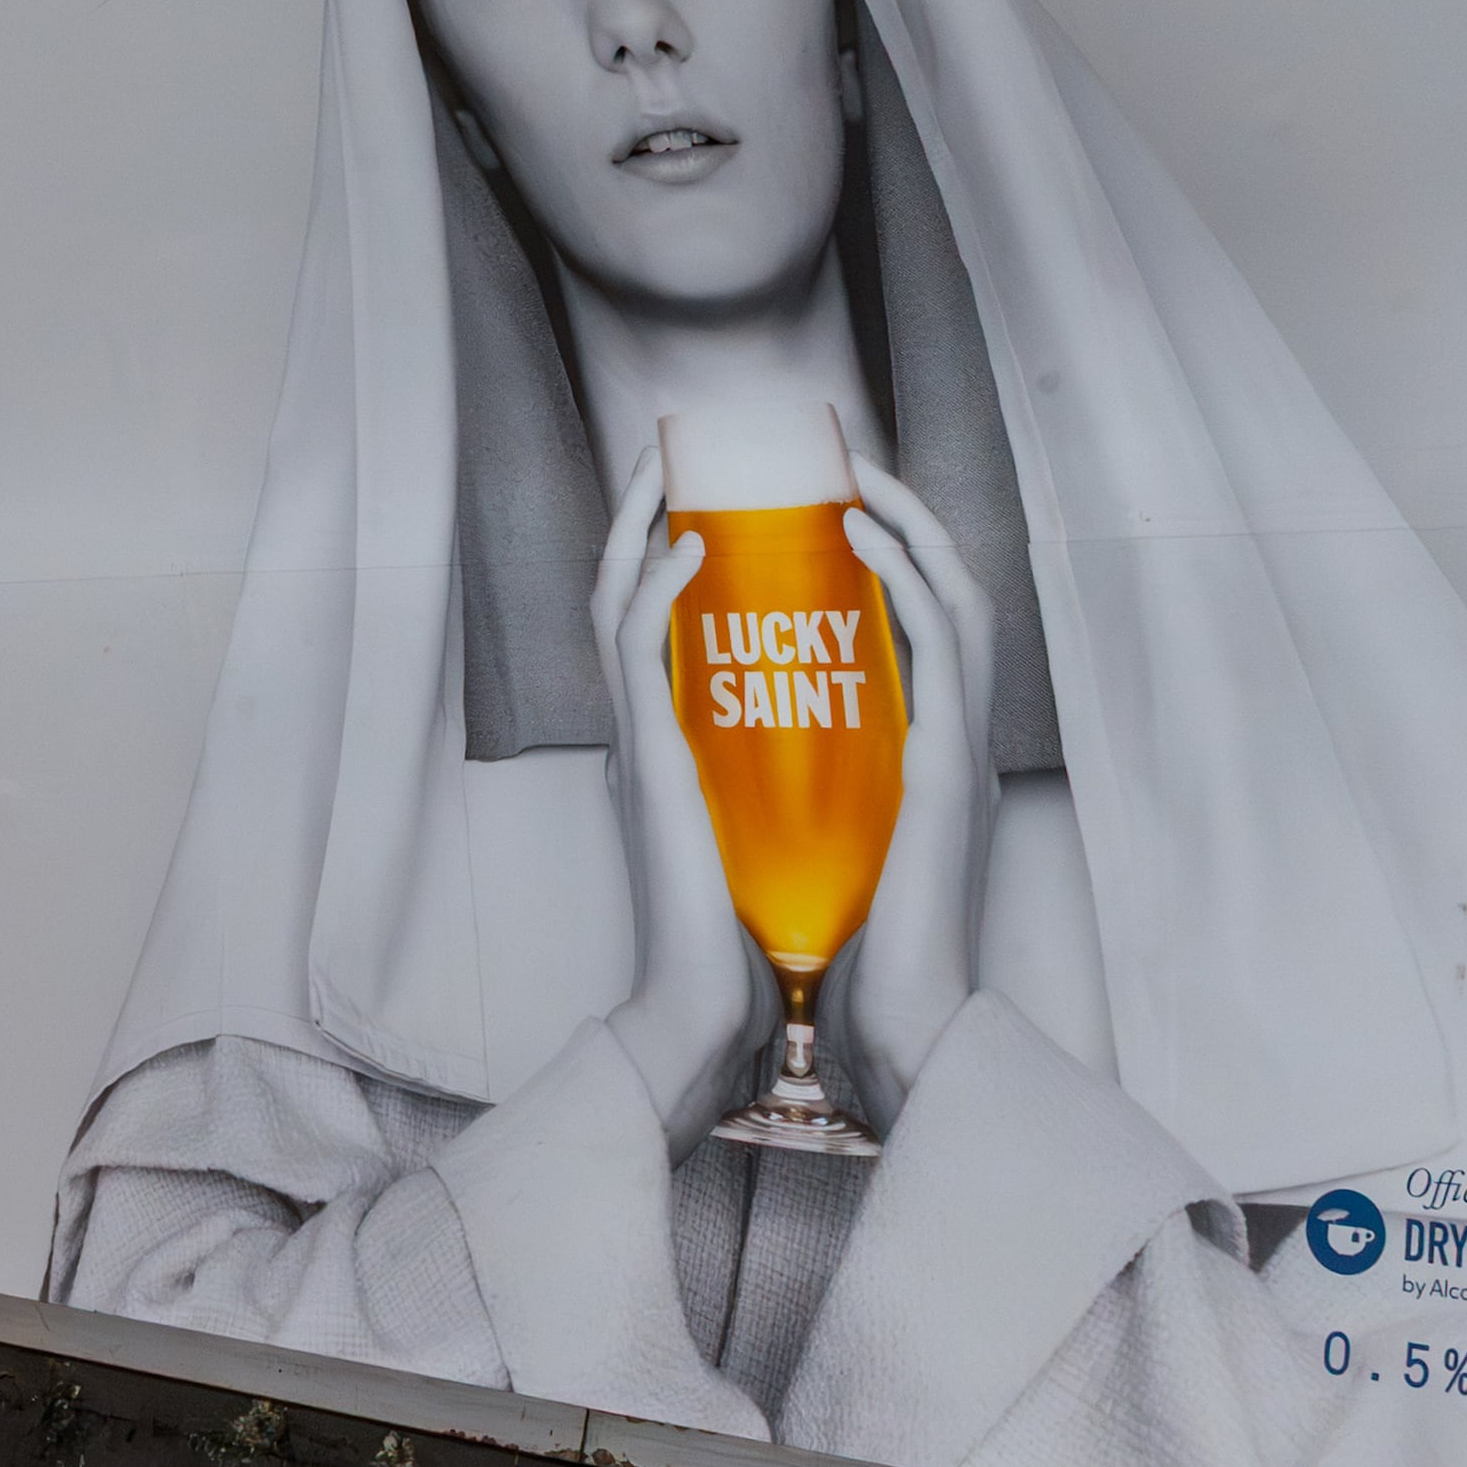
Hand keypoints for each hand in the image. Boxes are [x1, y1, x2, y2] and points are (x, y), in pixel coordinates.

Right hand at [591, 449, 757, 1150]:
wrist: (723, 1015)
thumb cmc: (760, 949)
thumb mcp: (784, 836)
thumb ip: (793, 786)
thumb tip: (851, 744)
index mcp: (678, 747)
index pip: (668, 624)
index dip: (683, 553)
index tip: (730, 496)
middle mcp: (648, 733)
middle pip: (625, 591)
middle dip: (646, 512)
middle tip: (678, 450)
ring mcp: (638, 743)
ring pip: (614, 599)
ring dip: (637, 520)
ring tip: (671, 464)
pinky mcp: (646, 759)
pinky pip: (634, 645)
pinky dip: (655, 582)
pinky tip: (692, 539)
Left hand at [835, 463, 996, 1112]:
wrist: (887, 1030)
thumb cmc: (842, 962)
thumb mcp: (821, 851)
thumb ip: (803, 796)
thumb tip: (731, 747)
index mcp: (924, 766)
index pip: (922, 635)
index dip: (892, 564)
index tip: (835, 513)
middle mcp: (954, 748)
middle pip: (954, 597)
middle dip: (910, 520)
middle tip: (851, 463)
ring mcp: (962, 754)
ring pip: (962, 599)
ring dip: (913, 525)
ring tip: (858, 474)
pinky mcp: (949, 769)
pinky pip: (943, 643)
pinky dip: (908, 577)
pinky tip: (864, 536)